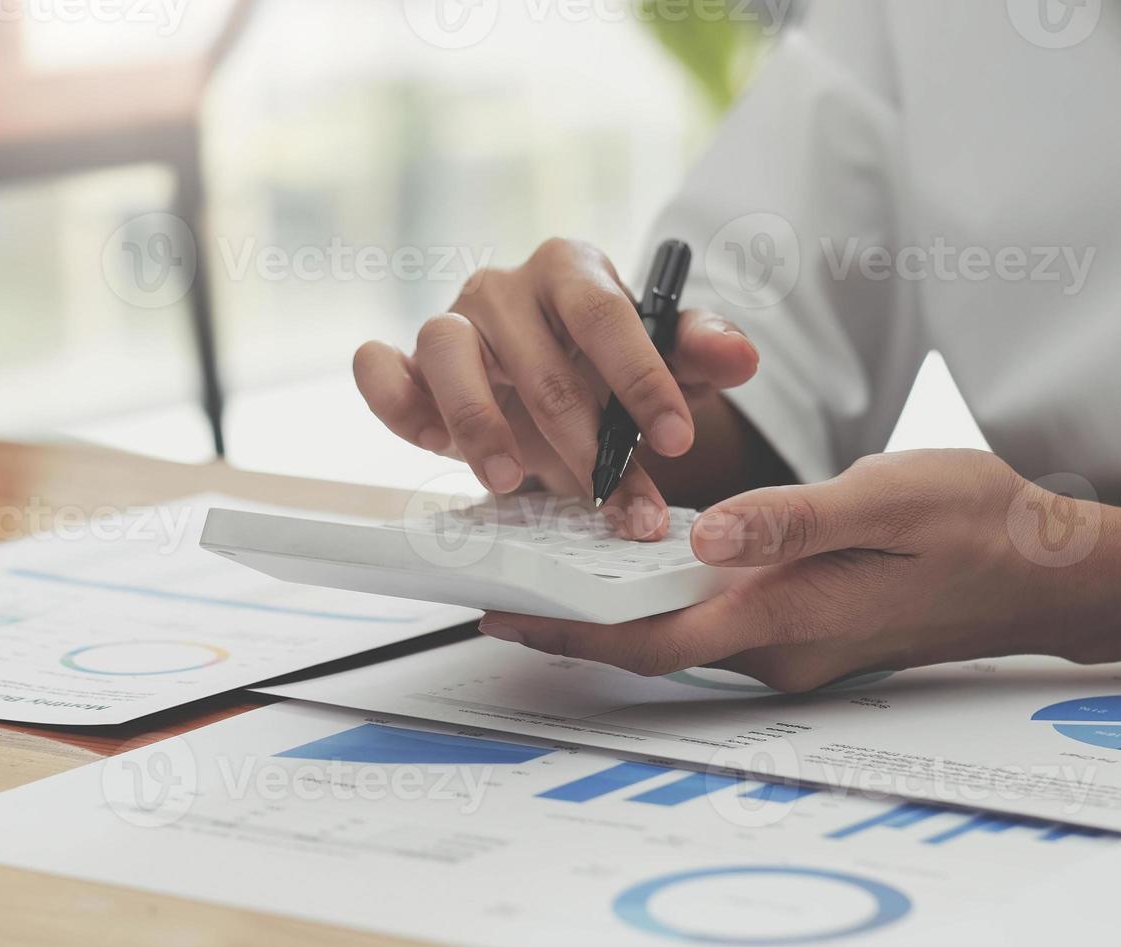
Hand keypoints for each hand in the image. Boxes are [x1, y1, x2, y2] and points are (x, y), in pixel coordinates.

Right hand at [353, 238, 760, 538]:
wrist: (554, 383)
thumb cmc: (607, 365)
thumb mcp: (666, 359)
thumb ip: (700, 352)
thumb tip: (741, 357)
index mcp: (571, 269)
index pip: (605, 316)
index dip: (641, 381)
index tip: (675, 442)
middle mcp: (503, 287)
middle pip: (537, 360)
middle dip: (584, 444)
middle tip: (618, 503)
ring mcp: (450, 323)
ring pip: (447, 353)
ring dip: (480, 423)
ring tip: (513, 481)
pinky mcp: (407, 365)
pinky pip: (379, 367)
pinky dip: (388, 395)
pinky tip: (426, 436)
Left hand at [477, 451, 1081, 691]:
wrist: (1053, 573)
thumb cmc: (982, 528)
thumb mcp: (887, 500)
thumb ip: (791, 522)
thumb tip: (703, 539)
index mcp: (787, 618)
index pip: (649, 642)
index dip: (567, 633)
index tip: (499, 615)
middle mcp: (780, 648)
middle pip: (651, 641)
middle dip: (573, 615)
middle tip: (504, 569)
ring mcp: (793, 645)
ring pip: (681, 629)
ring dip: (618, 600)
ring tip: (549, 553)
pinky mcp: (805, 629)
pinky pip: (716, 617)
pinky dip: (666, 591)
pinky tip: (639, 553)